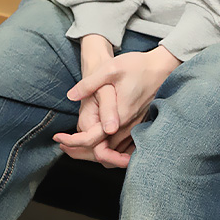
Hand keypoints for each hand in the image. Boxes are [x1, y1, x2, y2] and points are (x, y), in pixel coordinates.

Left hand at [53, 34, 130, 167]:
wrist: (161, 66)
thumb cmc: (137, 65)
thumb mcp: (111, 68)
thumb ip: (90, 83)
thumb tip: (71, 95)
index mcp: (119, 116)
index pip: (92, 141)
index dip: (72, 142)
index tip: (58, 138)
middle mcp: (128, 127)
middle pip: (100, 153)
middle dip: (78, 152)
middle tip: (61, 144)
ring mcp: (135, 128)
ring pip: (111, 153)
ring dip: (91, 152)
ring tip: (73, 144)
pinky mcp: (138, 126)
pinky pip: (121, 148)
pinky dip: (106, 150)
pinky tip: (95, 142)